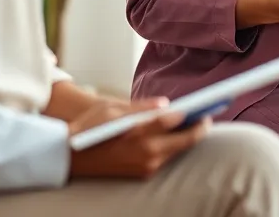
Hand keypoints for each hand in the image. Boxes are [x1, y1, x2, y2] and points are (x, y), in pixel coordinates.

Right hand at [68, 97, 209, 179]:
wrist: (69, 157)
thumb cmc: (90, 127)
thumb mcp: (113, 108)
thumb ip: (142, 106)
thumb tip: (167, 104)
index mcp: (138, 133)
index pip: (175, 122)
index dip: (192, 114)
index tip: (204, 107)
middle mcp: (146, 153)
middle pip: (184, 141)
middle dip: (199, 128)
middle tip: (208, 116)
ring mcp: (145, 166)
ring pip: (177, 151)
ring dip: (187, 138)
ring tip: (196, 122)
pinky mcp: (143, 174)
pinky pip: (166, 158)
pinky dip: (174, 147)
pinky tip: (178, 135)